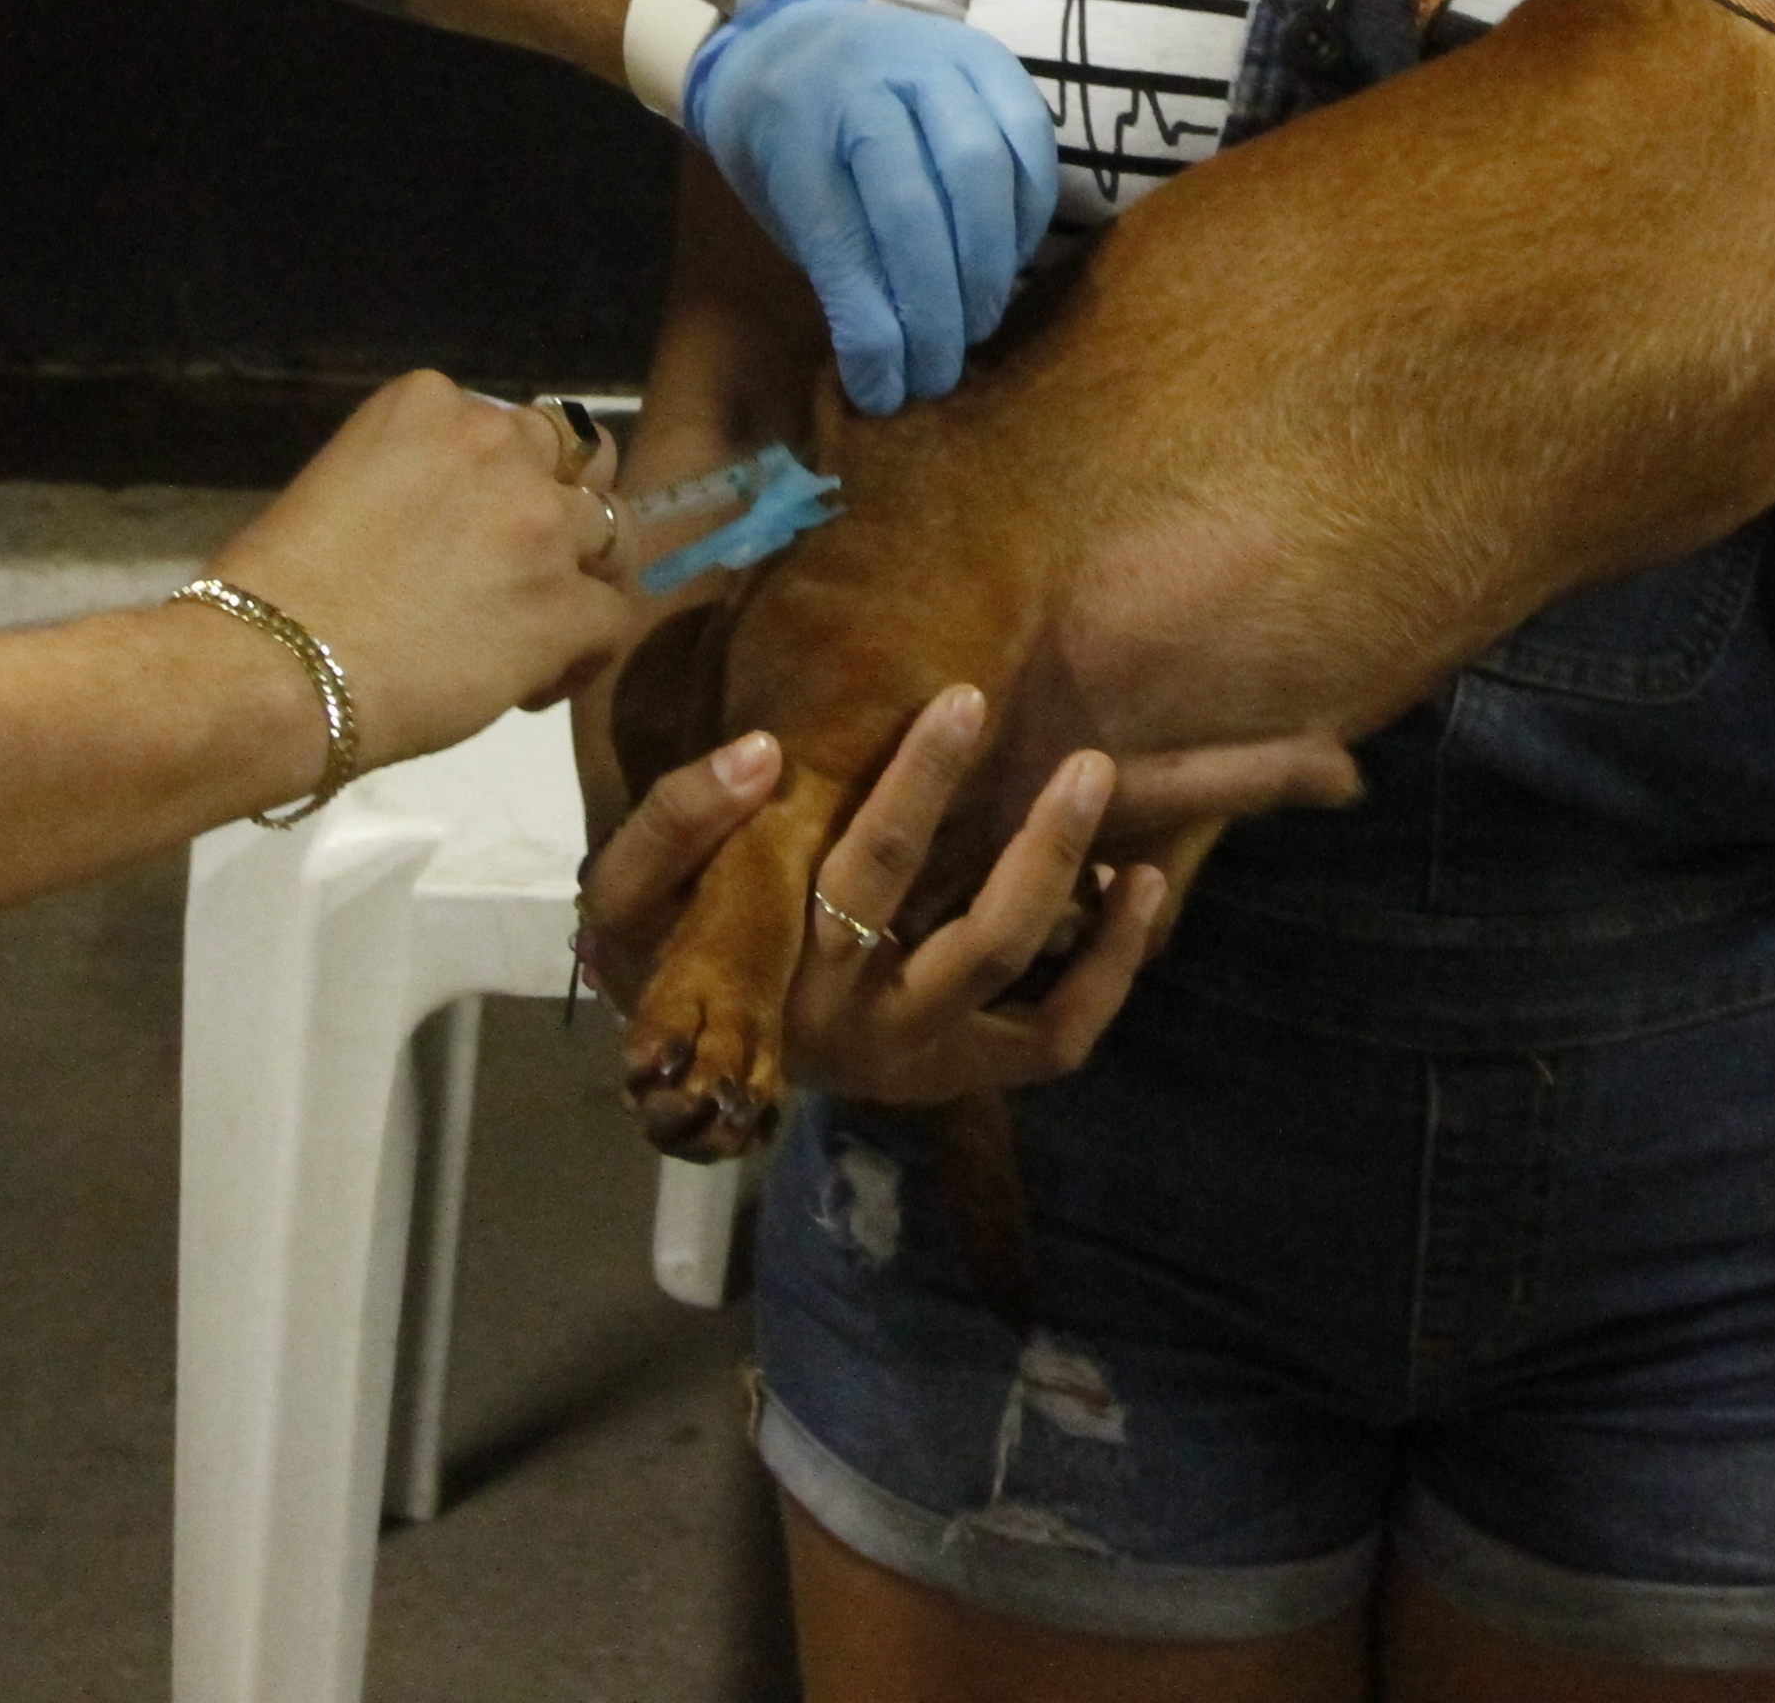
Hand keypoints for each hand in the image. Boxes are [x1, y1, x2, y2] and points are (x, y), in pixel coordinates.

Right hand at [206, 373, 644, 772]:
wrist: (277, 669)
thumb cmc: (276, 589)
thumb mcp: (344, 483)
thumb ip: (420, 484)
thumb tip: (452, 529)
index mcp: (432, 404)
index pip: (511, 424)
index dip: (506, 480)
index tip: (472, 534)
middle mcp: (500, 445)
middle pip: (580, 460)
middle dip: (562, 508)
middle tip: (524, 567)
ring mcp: (541, 523)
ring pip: (615, 534)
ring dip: (582, 578)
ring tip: (534, 631)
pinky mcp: (566, 605)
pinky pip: (613, 619)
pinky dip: (582, 656)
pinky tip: (529, 689)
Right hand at [580, 686, 1169, 1102]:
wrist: (690, 1067)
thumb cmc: (667, 952)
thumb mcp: (631, 898)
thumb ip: (678, 822)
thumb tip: (763, 750)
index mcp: (783, 971)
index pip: (865, 869)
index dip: (917, 784)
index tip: (962, 698)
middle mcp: (858, 1024)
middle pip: (963, 927)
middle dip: (1023, 833)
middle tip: (1068, 746)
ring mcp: (918, 1057)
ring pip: (1011, 969)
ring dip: (1064, 874)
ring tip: (1094, 782)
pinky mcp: (963, 1076)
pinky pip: (1056, 1036)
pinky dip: (1109, 967)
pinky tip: (1143, 884)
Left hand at [683, 0, 1058, 414]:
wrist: (793, 36)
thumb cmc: (784, 141)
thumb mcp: (784, 207)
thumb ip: (838, 267)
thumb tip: (892, 369)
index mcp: (794, 128)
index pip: (839, 241)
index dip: (869, 328)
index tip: (884, 394)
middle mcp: (866, 84)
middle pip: (916, 206)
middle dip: (935, 307)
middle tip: (939, 372)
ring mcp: (934, 62)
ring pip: (982, 170)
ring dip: (988, 267)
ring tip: (977, 326)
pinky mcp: (991, 59)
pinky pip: (1029, 141)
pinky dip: (1027, 214)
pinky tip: (1009, 261)